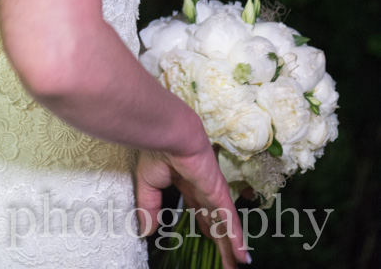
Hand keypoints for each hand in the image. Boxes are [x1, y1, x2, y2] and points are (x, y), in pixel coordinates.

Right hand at [135, 146, 249, 268]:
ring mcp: (213, 193)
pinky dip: (236, 239)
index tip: (209, 243)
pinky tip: (242, 257)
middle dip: (220, 244)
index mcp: (188, 186)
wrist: (170, 134)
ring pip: (224, 227)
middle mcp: (204, 191)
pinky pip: (229, 221)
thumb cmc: (158, 152)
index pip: (200, 213)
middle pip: (214, 224)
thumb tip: (146, 231)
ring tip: (236, 267)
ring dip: (230, 249)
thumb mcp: (149, 184)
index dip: (204, 229)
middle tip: (227, 265)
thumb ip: (149, 208)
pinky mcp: (218, 193)